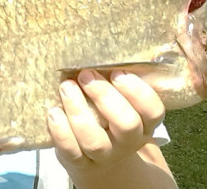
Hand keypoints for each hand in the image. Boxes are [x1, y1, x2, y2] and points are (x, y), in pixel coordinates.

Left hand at [47, 69, 165, 177]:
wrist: (96, 160)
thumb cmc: (107, 119)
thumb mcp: (120, 103)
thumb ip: (118, 83)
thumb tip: (106, 44)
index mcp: (144, 124)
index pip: (153, 111)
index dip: (137, 92)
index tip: (117, 72)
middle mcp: (127, 142)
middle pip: (126, 124)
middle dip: (105, 96)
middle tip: (86, 75)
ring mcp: (104, 155)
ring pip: (95, 140)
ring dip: (78, 111)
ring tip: (66, 87)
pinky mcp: (78, 162)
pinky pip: (70, 150)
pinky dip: (60, 130)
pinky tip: (53, 111)